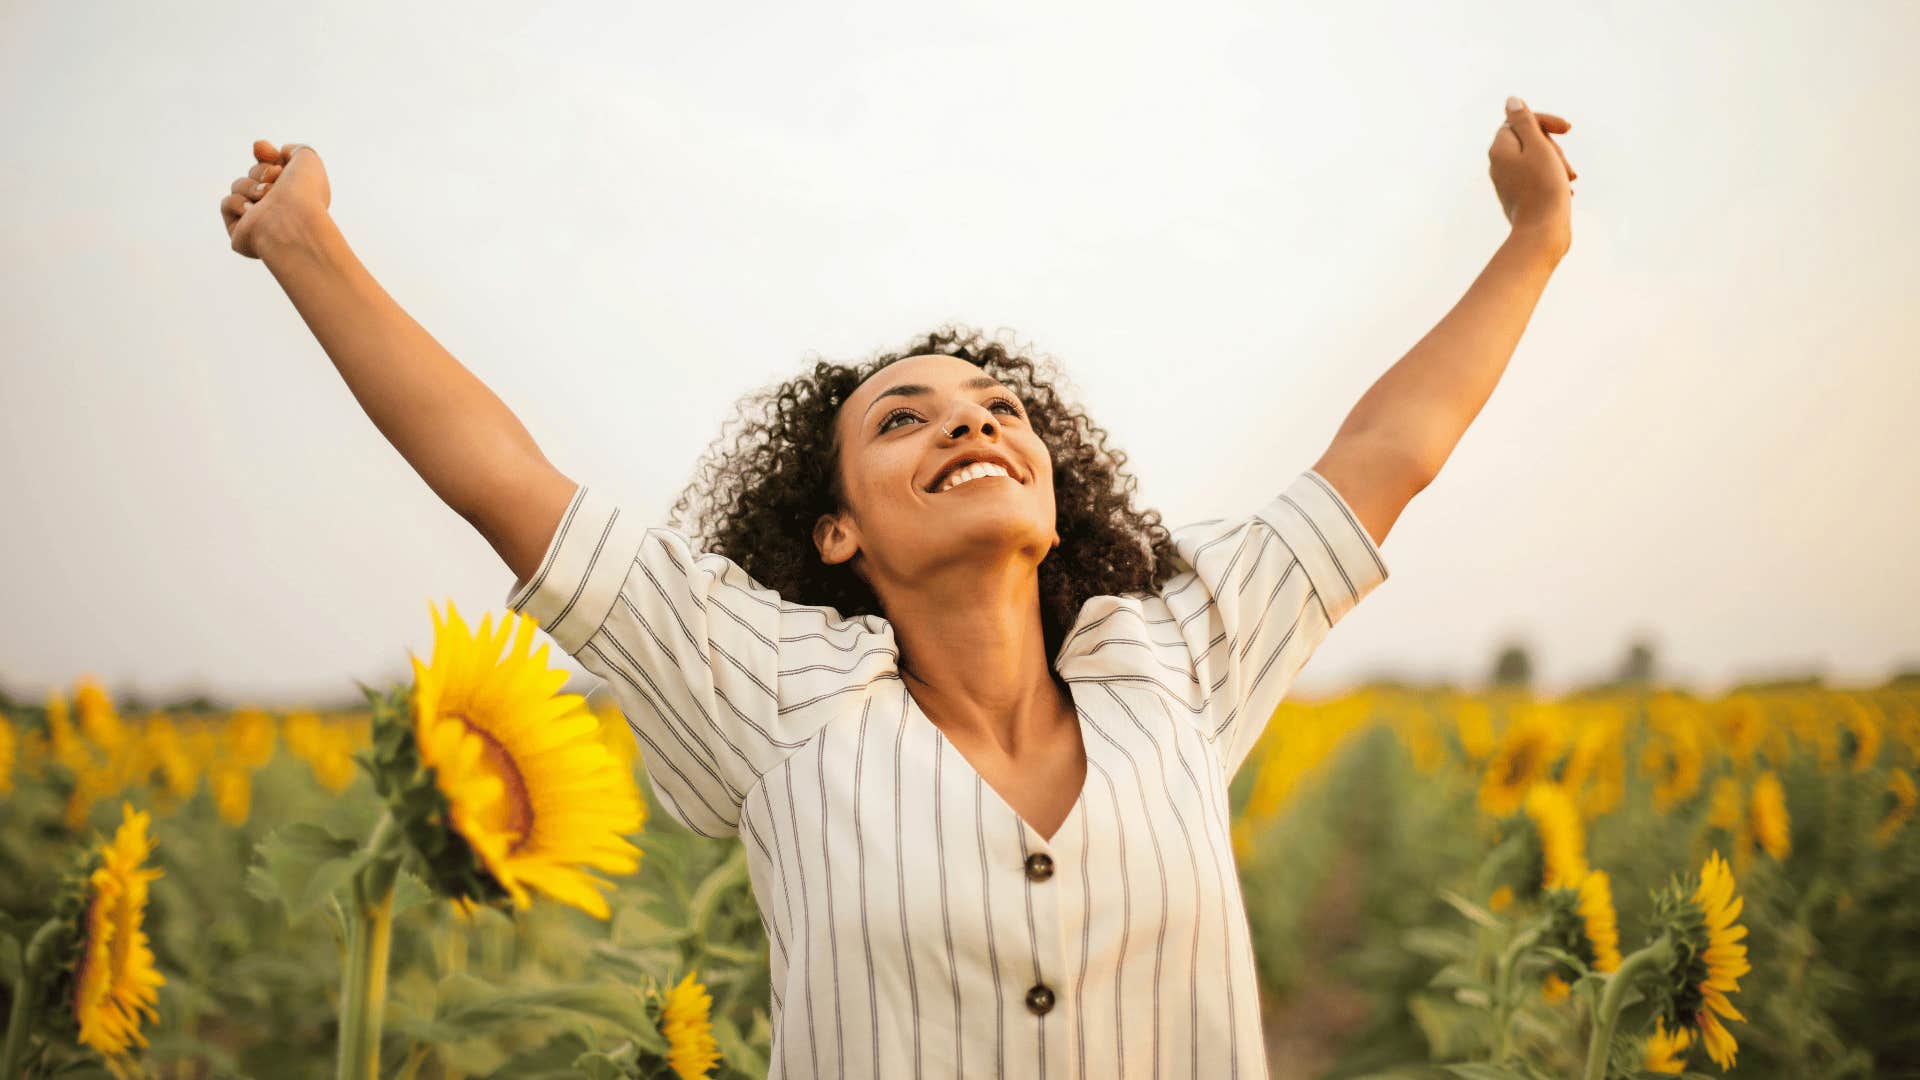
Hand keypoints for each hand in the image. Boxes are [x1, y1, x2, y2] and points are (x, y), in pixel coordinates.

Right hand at [222, 140, 331, 258]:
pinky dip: (238, 203)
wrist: (293, 219)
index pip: (273, 168)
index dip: (267, 156)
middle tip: (274, 177)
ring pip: (238, 186)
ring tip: (266, 195)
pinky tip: (252, 212)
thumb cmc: (305, 192)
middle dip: (261, 171)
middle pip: (253, 173)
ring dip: (250, 186)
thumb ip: (294, 150)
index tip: (272, 154)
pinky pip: (227, 204)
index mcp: (296, 194)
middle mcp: (279, 208)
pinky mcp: (240, 233)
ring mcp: (259, 221)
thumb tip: (278, 152)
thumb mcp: (307, 159)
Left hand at [1489, 97, 1575, 256]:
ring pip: (1537, 160)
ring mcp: (1507, 181)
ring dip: (1557, 164)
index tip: (1567, 129)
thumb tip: (1512, 101)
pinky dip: (1553, 179)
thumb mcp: (1537, 147)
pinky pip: (1537, 178)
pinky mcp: (1518, 196)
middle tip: (1565, 166)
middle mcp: (1498, 164)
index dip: (1545, 121)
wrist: (1542, 232)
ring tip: (1570, 180)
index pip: (1520, 120)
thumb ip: (1524, 122)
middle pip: (1530, 140)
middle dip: (1553, 147)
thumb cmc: (1543, 188)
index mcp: (1499, 149)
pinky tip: (1567, 191)